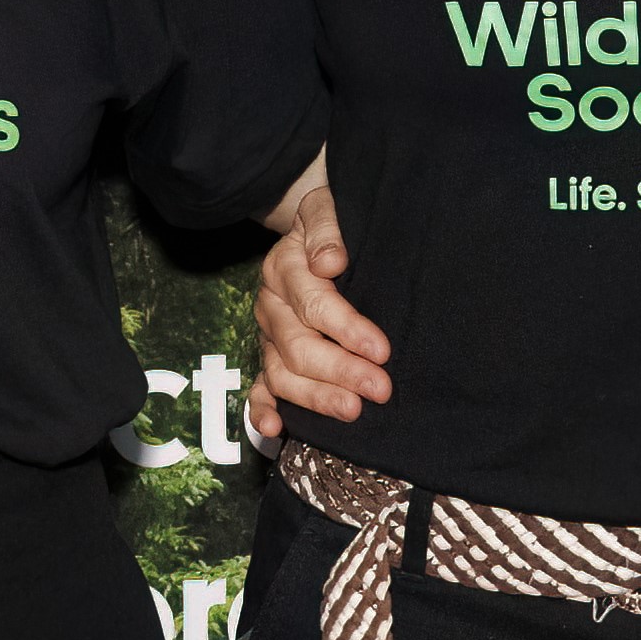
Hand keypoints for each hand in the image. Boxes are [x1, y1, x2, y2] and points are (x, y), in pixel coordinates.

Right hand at [247, 162, 393, 426]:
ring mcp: (268, 336)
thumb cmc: (331, 225)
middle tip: (379, 389)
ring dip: (316, 397)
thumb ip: (327, 231)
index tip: (381, 350)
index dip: (347, 329)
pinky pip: (259, 388)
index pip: (313, 303)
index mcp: (284, 269)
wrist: (313, 229)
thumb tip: (330, 261)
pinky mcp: (270, 358)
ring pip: (282, 374)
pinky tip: (277, 429)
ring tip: (351, 411)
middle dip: (340, 371)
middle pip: (298, 346)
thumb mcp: (328, 210)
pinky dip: (263, 410)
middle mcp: (271, 306)